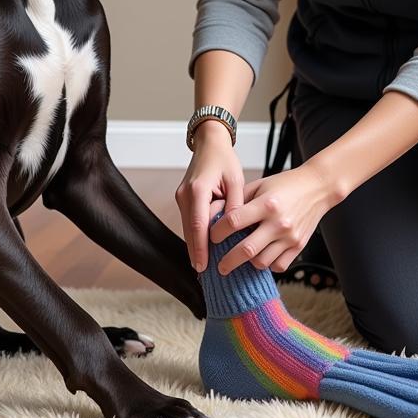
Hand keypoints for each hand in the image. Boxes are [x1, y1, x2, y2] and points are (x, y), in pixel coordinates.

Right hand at [175, 121, 244, 272]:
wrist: (209, 143)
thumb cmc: (225, 160)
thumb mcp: (236, 180)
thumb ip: (235, 204)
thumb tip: (235, 228)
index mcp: (199, 190)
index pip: (198, 225)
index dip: (201, 248)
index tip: (204, 266)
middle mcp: (185, 195)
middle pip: (189, 230)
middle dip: (195, 253)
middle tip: (203, 275)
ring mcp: (181, 197)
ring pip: (187, 228)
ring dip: (194, 246)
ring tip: (203, 267)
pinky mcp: (183, 198)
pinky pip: (189, 221)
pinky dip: (195, 235)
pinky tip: (202, 249)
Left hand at [208, 165, 334, 276]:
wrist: (317, 188)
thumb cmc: (285, 185)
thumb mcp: (259, 185)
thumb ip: (238, 201)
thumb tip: (214, 216)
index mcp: (266, 204)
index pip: (233, 221)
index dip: (217, 231)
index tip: (211, 236)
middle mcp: (278, 222)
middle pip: (246, 250)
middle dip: (227, 261)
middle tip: (219, 266)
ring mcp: (290, 237)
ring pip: (261, 262)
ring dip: (247, 263)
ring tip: (240, 259)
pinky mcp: (299, 246)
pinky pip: (278, 266)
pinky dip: (267, 265)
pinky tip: (261, 256)